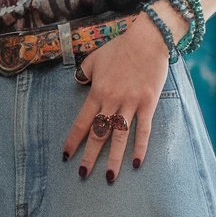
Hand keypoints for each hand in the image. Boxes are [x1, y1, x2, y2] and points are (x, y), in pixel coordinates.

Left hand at [62, 10, 180, 181]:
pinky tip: (137, 164)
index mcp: (97, 92)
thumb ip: (85, 72)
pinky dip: (141, 147)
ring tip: (110, 177)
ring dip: (114, 158)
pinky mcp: (148, 104)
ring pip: (120, 137)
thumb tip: (79, 81)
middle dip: (90, 156)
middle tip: (83, 174)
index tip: (66, 156)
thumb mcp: (96, 57)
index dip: (73, 141)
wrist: (148, 39)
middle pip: (98, 134)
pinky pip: (144, 130)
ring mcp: (131, 104)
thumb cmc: (121, 48)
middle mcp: (112, 101)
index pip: (82, 122)